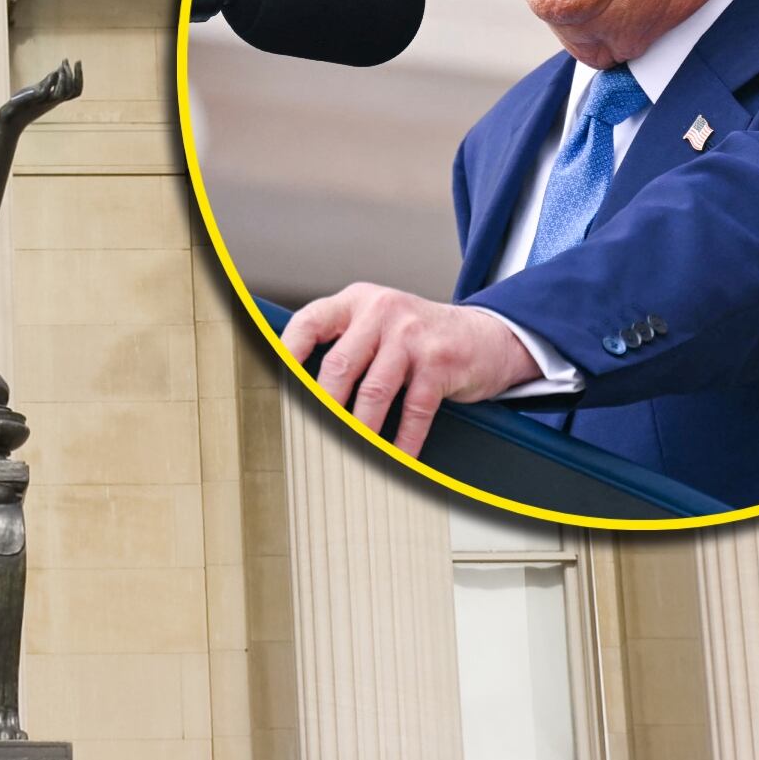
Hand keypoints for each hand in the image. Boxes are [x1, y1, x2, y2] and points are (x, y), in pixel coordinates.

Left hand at [0, 59, 84, 126]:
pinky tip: (52, 73)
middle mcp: (53, 101)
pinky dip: (51, 82)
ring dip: (65, 79)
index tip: (77, 61)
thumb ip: (49, 82)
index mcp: (56, 99)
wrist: (11, 118)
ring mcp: (44, 102)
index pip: (75, 91)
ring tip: (62, 67)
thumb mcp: (40, 90)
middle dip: (76, 75)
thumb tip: (59, 70)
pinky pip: (46, 93)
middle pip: (72, 91)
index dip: (80, 77)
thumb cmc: (25, 104)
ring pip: (63, 94)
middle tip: (70, 61)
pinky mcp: (34, 101)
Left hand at [280, 283, 541, 457]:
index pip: (309, 322)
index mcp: (357, 301)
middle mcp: (382, 313)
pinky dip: (402, 441)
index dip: (286, 353)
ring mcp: (412, 337)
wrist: (486, 336)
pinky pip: (414, 411)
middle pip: (338, 366)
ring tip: (348, 453)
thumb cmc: (420, 336)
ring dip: (359, 430)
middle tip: (308, 437)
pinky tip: (395, 458)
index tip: (272, 384)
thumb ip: (344, 342)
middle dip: (322, 408)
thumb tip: (298, 388)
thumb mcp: (379, 323)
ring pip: (372, 392)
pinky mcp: (440, 363)